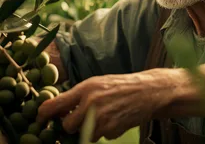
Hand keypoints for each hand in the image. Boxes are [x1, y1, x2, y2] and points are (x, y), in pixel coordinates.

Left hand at [37, 68, 186, 140]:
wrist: (147, 91)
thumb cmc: (121, 85)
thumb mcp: (98, 83)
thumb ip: (78, 95)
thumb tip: (58, 110)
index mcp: (86, 88)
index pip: (54, 105)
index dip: (44, 115)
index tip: (40, 120)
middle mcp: (90, 103)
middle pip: (66, 126)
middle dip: (71, 126)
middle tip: (81, 118)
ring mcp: (101, 118)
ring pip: (83, 134)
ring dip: (90, 129)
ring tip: (105, 115)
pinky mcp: (110, 130)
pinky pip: (99, 137)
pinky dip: (104, 131)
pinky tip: (115, 119)